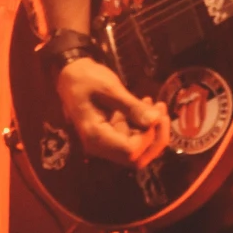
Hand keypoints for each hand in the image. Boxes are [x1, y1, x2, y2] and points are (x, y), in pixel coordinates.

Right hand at [56, 57, 170, 167]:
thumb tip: (155, 120)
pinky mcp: (112, 133)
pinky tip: (147, 105)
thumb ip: (132, 106)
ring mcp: (106, 141)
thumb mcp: (109, 88)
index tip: (156, 113)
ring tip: (157, 104)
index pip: (131, 152)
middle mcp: (100, 146)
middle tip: (162, 111)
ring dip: (152, 130)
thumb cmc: (85, 79)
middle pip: (136, 158)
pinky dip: (144, 125)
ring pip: (137, 150)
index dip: (148, 137)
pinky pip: (133, 138)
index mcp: (96, 136)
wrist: (70, 74)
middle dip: (155, 138)